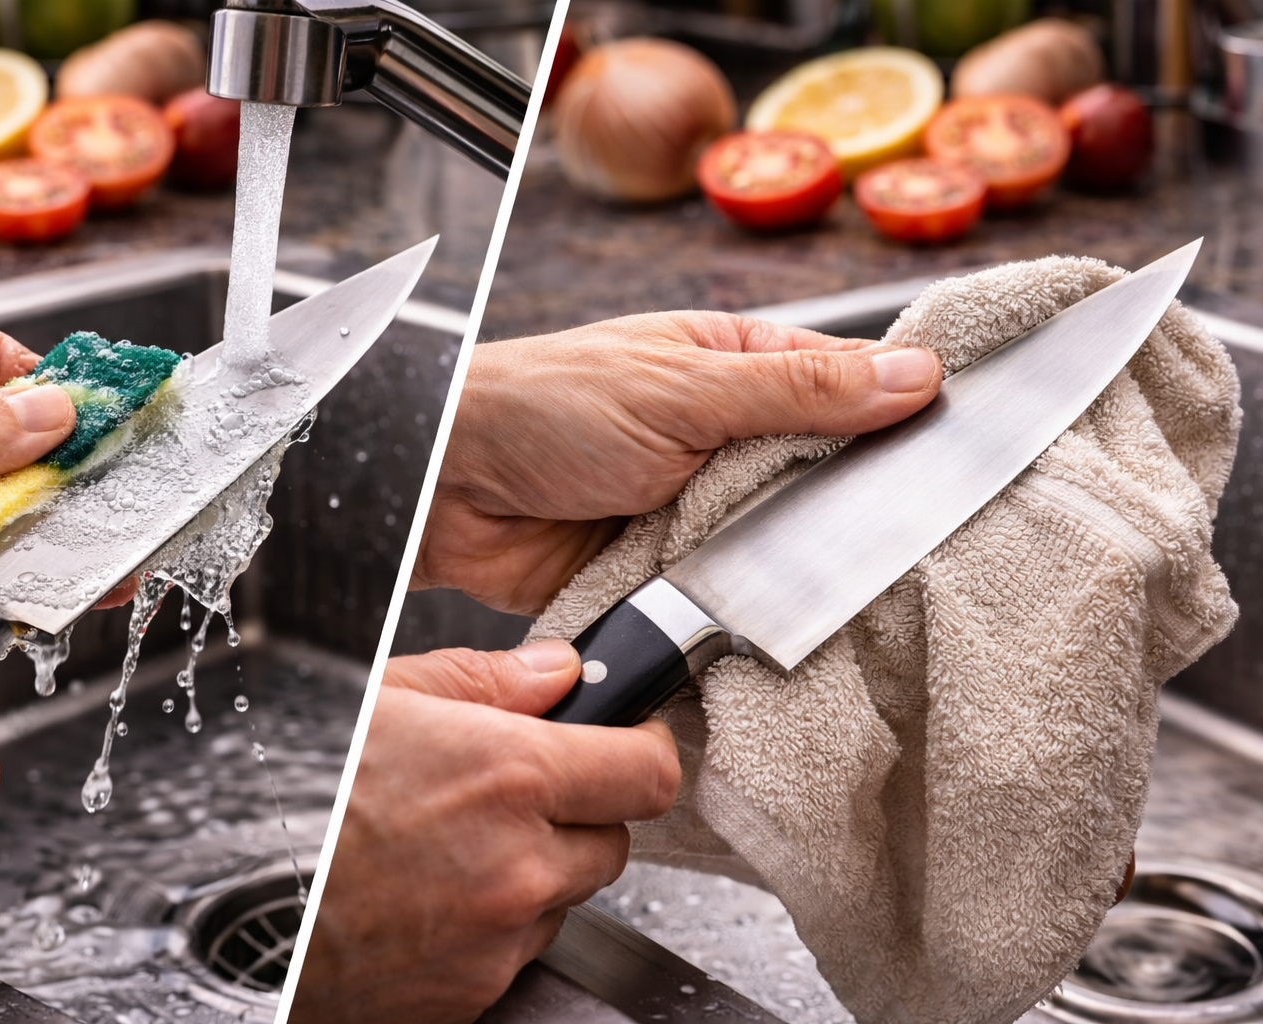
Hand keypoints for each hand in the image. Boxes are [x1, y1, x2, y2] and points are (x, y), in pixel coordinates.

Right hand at [294, 641, 679, 1023]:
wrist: (239, 912)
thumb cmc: (299, 800)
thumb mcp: (381, 701)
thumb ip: (486, 679)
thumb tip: (557, 670)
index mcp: (506, 776)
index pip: (647, 772)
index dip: (644, 748)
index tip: (629, 740)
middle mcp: (518, 865)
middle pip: (615, 839)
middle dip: (581, 812)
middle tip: (519, 793)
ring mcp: (499, 938)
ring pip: (567, 897)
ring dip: (537, 870)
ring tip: (455, 845)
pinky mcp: (475, 992)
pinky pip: (520, 949)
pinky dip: (496, 924)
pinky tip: (436, 894)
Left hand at [416, 312, 942, 613]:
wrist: (450, 492)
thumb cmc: (546, 406)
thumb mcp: (683, 387)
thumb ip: (797, 392)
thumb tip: (914, 374)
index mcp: (735, 364)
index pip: (848, 384)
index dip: (904, 414)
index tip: (965, 449)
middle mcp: (726, 436)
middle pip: (824, 474)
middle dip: (850, 506)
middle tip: (911, 539)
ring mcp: (701, 506)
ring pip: (782, 543)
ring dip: (795, 563)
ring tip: (850, 587)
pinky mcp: (672, 570)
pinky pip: (733, 594)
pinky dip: (748, 607)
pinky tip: (781, 624)